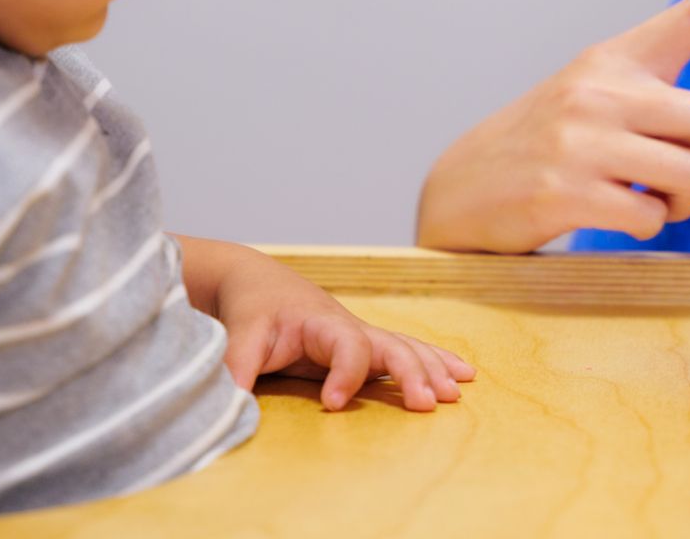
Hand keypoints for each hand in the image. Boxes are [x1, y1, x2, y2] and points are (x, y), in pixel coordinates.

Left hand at [180, 238, 475, 411]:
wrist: (258, 281)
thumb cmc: (252, 309)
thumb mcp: (240, 336)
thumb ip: (237, 368)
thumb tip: (229, 408)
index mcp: (321, 322)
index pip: (346, 346)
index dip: (345, 374)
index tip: (332, 405)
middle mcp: (349, 326)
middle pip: (390, 345)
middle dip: (411, 373)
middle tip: (426, 404)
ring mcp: (361, 335)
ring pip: (405, 347)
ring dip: (432, 368)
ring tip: (455, 393)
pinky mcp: (364, 345)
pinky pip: (405, 350)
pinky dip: (434, 361)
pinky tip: (460, 375)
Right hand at [416, 0, 689, 253]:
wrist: (462, 190)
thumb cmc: (550, 150)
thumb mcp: (615, 121)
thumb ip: (686, 124)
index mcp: (616, 60)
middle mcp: (601, 88)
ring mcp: (580, 138)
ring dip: (686, 203)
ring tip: (651, 202)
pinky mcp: (565, 190)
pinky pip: (651, 218)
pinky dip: (647, 227)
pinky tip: (613, 215)